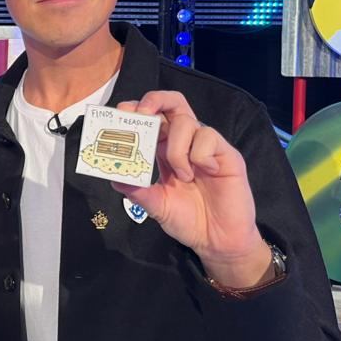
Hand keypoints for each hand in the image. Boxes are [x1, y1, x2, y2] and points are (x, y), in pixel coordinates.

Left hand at [110, 91, 272, 287]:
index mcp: (163, 150)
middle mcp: (183, 142)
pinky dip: (200, 155)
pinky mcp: (226, 154)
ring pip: (186, 121)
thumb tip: (114, 177)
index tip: (120, 116)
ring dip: (177, 148)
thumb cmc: (188, 220)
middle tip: (142, 114)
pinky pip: (209, 137)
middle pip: (172, 102)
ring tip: (183, 176)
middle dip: (154, 100)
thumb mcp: (156, 206)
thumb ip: (137, 192)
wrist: (218, 241)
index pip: (150, 117)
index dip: (135, 110)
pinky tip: (206, 173)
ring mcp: (205, 146)